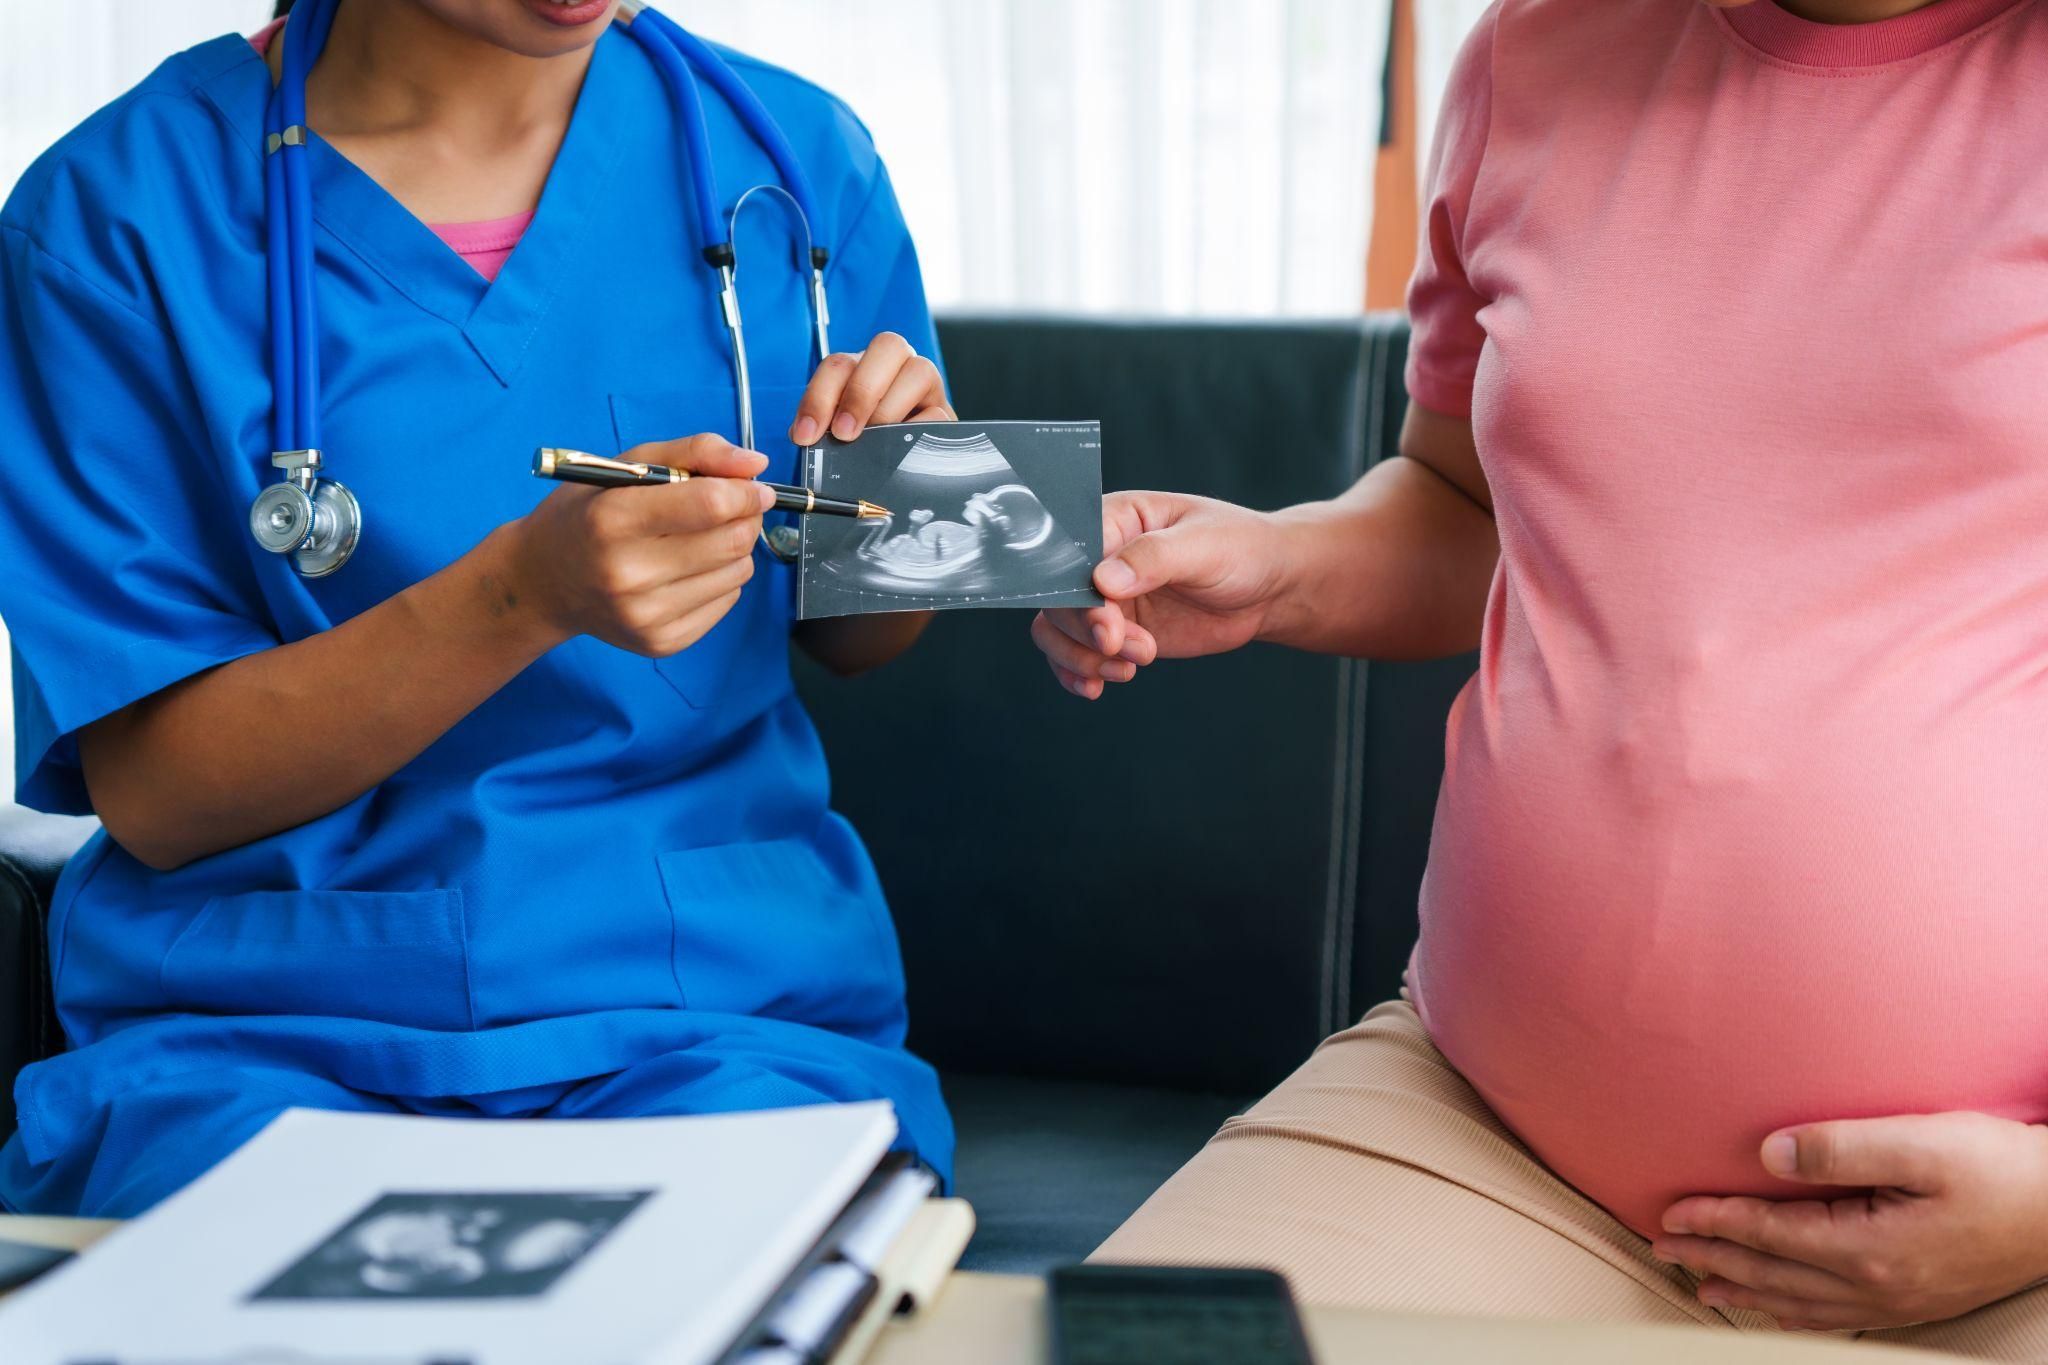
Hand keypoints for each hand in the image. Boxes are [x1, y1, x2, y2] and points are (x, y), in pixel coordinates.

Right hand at [507, 434, 773, 656]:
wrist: (544, 583)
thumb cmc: (588, 513)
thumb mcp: (628, 465)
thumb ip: (694, 453)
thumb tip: (757, 465)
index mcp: (613, 519)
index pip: (710, 504)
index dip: (745, 492)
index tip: (755, 488)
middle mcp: (627, 574)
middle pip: (731, 541)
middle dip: (746, 517)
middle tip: (734, 508)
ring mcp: (645, 616)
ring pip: (738, 572)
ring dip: (735, 549)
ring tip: (701, 539)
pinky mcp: (661, 643)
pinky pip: (727, 601)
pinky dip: (721, 579)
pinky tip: (688, 570)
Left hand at [789, 331, 953, 445]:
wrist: (904, 464)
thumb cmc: (864, 443)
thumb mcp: (837, 432)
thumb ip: (822, 429)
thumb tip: (807, 438)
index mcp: (863, 364)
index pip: (839, 364)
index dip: (819, 398)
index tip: (806, 435)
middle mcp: (897, 364)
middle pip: (887, 346)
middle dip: (861, 391)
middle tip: (844, 433)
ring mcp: (926, 385)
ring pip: (919, 370)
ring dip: (889, 409)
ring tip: (872, 444)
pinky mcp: (946, 413)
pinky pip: (938, 413)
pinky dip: (916, 431)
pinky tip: (900, 452)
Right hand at [1031, 491, 1291, 699]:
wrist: (1269, 588)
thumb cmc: (1241, 549)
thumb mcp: (1203, 545)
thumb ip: (1153, 557)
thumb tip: (1104, 580)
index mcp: (1116, 519)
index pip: (1072, 554)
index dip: (1079, 593)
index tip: (1105, 623)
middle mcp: (1101, 557)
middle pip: (1058, 598)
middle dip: (1087, 631)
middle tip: (1125, 648)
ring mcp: (1107, 597)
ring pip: (1057, 629)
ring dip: (1082, 658)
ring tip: (1127, 669)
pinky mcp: (1117, 631)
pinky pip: (1075, 653)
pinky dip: (1078, 673)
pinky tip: (1097, 687)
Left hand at [1654, 1113, 2047, 1330]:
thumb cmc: (2002, 1168)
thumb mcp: (1921, 1143)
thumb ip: (1840, 1146)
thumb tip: (1769, 1154)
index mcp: (1868, 1248)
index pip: (1769, 1234)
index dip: (1715, 1220)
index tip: (1672, 1212)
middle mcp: (1877, 1285)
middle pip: (1773, 1274)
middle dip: (1713, 1258)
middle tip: (1664, 1249)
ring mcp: (1898, 1300)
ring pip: (1800, 1304)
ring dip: (1745, 1291)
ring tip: (1703, 1285)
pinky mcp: (1916, 1300)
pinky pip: (1836, 1317)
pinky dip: (1794, 1312)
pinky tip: (1780, 1307)